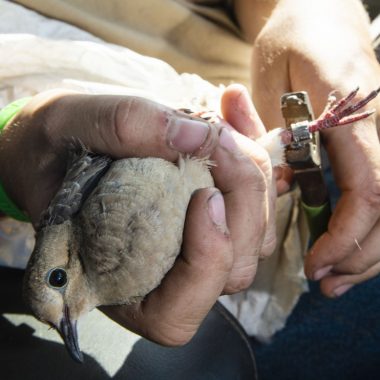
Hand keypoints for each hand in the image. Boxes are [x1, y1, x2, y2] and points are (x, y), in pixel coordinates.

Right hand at [0, 88, 274, 343]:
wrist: (56, 146)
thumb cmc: (50, 150)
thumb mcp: (68, 127)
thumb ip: (124, 127)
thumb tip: (200, 135)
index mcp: (120, 282)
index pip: (176, 314)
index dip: (206, 263)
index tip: (205, 197)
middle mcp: (165, 273)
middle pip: (234, 267)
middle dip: (245, 201)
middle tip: (219, 137)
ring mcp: (192, 245)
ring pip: (256, 236)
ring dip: (257, 176)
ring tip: (227, 123)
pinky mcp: (210, 215)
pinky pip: (256, 198)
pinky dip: (256, 153)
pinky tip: (234, 110)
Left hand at [245, 0, 379, 296]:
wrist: (318, 8)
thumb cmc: (292, 37)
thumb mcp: (273, 79)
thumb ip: (279, 133)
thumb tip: (286, 186)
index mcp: (356, 114)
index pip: (370, 190)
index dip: (346, 235)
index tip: (316, 263)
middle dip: (359, 254)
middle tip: (323, 281)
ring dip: (369, 250)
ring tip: (336, 277)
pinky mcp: (378, 139)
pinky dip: (369, 227)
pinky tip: (347, 246)